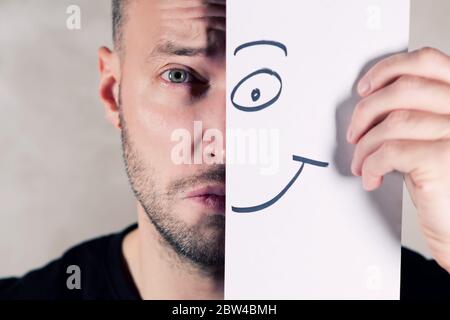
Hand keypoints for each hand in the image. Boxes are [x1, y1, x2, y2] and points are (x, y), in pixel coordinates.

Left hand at [347, 47, 449, 272]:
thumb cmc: (443, 183)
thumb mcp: (430, 137)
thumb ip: (414, 111)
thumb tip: (370, 101)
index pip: (428, 62)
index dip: (388, 69)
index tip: (364, 88)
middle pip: (405, 88)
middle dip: (366, 110)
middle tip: (355, 133)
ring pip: (393, 121)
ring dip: (365, 145)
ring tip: (361, 162)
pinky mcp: (444, 159)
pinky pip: (390, 151)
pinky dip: (370, 164)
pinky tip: (371, 177)